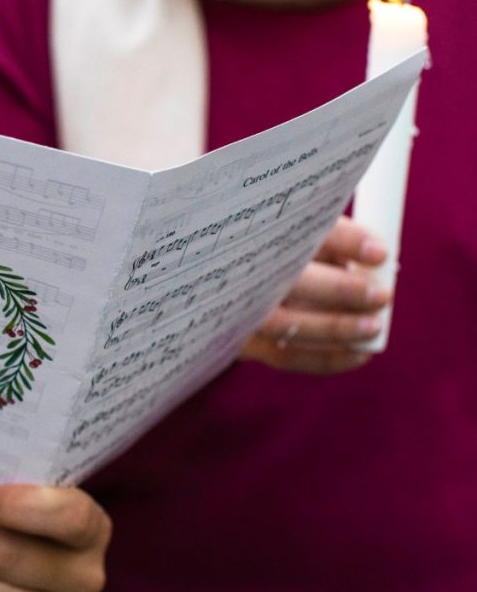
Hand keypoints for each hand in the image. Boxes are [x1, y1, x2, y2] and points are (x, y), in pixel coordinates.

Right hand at [240, 216, 390, 373]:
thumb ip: (333, 242)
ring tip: (373, 327)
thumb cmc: (275, 256)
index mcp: (258, 236)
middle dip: (339, 290)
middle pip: (287, 281)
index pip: (301, 232)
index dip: (344, 241)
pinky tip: (358, 354)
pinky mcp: (242, 344)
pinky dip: (325, 359)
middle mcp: (242, 273)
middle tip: (381, 296)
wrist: (211, 289)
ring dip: (335, 328)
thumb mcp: (299, 236)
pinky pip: (284, 357)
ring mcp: (238, 312)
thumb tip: (377, 259)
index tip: (380, 253)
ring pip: (283, 324)